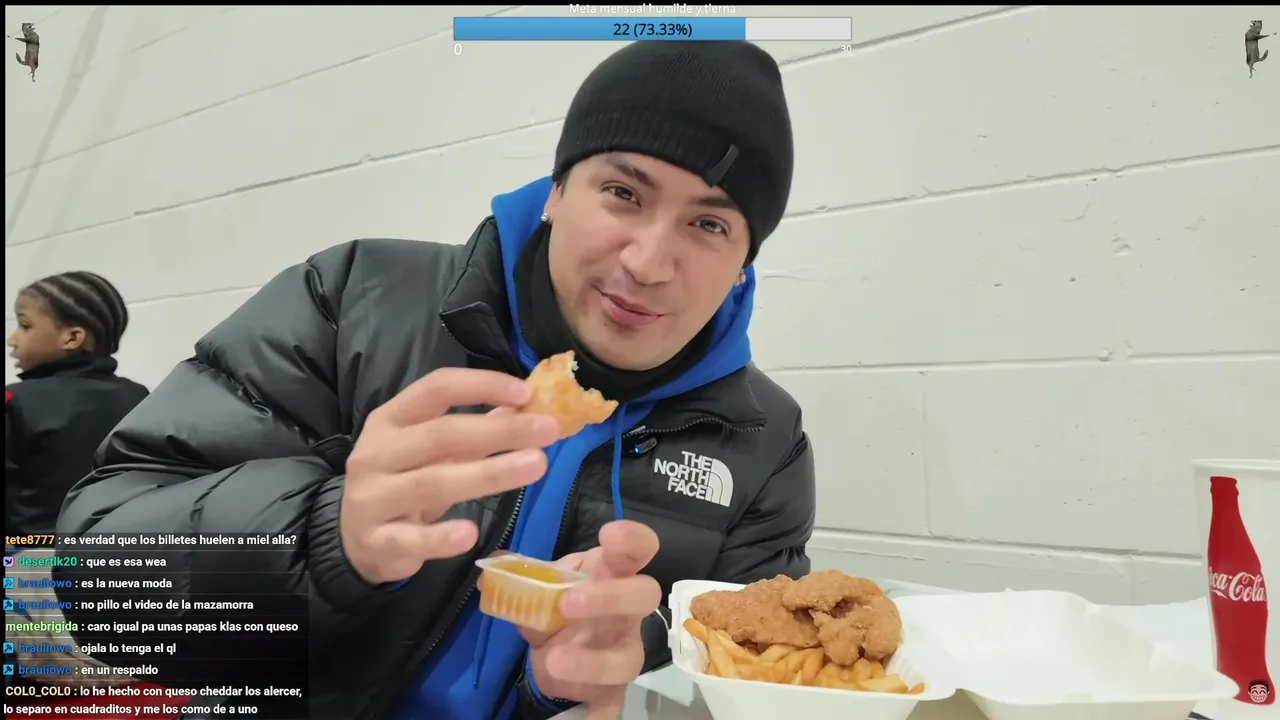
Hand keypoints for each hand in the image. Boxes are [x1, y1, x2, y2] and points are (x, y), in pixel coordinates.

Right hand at [340, 367, 560, 584]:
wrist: (354, 540)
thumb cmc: (403, 483)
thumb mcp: (433, 452)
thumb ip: (476, 429)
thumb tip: (527, 405)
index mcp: (391, 419)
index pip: (436, 388)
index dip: (481, 385)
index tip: (526, 392)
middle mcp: (377, 452)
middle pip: (441, 434)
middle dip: (499, 431)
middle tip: (549, 429)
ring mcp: (372, 497)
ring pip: (432, 482)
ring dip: (488, 473)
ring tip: (536, 466)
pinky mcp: (377, 540)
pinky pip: (412, 538)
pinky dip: (441, 538)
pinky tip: (471, 533)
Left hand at [522, 521, 662, 719]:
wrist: (558, 649)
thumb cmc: (558, 603)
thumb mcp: (539, 584)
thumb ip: (521, 574)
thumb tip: (493, 566)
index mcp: (613, 573)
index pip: (639, 547)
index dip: (632, 539)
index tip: (609, 536)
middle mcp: (627, 612)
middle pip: (643, 596)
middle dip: (610, 597)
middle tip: (567, 602)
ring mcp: (623, 651)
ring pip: (627, 657)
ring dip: (592, 661)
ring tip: (555, 660)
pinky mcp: (611, 689)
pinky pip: (613, 705)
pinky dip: (601, 717)